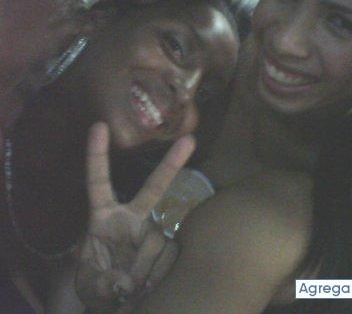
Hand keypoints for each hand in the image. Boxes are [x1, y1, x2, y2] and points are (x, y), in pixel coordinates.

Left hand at [75, 123, 194, 312]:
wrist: (122, 302)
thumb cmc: (100, 286)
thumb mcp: (89, 283)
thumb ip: (101, 279)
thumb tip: (124, 279)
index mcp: (105, 217)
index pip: (99, 182)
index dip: (98, 155)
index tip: (99, 126)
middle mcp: (133, 217)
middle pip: (154, 186)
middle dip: (172, 163)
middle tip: (189, 140)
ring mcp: (154, 231)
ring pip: (155, 241)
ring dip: (141, 270)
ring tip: (131, 287)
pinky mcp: (170, 248)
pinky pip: (168, 258)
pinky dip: (156, 277)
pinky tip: (148, 286)